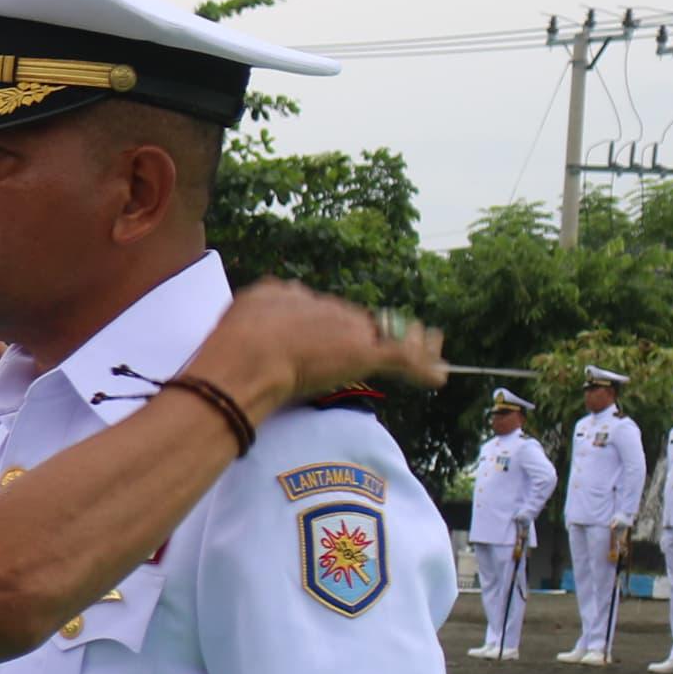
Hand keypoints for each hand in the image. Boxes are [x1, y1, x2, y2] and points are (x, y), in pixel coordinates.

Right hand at [192, 283, 447, 414]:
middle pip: (355, 320)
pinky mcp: (365, 352)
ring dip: (409, 343)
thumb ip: (252, 314)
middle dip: (368, 335)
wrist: (247, 358)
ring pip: (385, 333)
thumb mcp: (237, 317)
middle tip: (378, 348)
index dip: (331, 328)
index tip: (333, 340)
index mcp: (290, 296)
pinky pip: (403, 358)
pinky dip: (423, 368)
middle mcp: (323, 306)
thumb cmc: (232, 346)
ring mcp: (346, 330)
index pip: (321, 310)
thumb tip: (254, 315)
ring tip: (433, 345)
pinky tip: (440, 377)